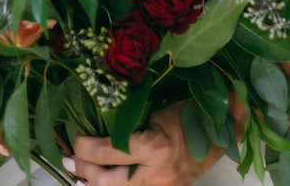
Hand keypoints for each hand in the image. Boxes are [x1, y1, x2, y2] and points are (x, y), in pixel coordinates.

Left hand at [69, 105, 221, 185]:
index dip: (86, 147)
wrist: (221, 132)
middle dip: (84, 171)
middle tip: (69, 159)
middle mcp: (157, 173)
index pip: (110, 151)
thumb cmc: (191, 112)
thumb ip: (131, 120)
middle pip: (108, 181)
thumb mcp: (158, 110)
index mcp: (156, 147)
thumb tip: (99, 123)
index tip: (75, 139)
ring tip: (77, 177)